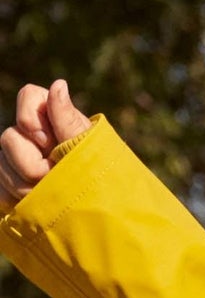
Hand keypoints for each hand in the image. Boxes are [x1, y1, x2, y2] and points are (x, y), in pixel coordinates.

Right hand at [0, 79, 93, 208]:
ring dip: (25, 186)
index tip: (48, 143)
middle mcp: (31, 136)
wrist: (101, 213)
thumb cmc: (100, 177)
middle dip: (31, 165)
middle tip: (53, 177)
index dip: (31, 118)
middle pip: (9, 137)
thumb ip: (68, 120)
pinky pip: (0, 189)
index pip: (29, 95)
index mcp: (54, 119)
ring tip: (49, 196)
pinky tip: (34, 203)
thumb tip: (58, 84)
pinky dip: (14, 199)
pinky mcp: (12, 186)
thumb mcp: (87, 149)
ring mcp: (18, 161)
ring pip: (2, 165)